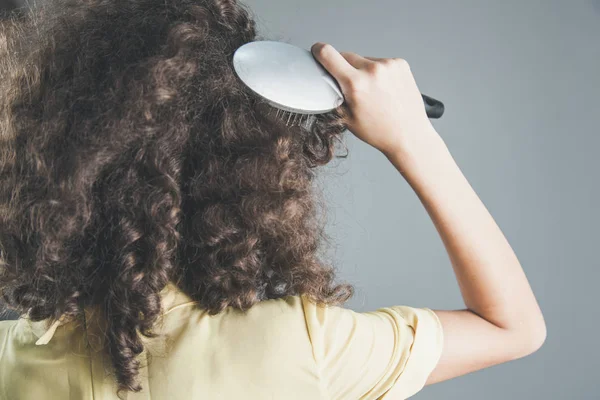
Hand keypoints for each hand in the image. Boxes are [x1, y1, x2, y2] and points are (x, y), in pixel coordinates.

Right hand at [311, 42, 441, 158]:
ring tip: (373, 92)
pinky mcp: (400, 64)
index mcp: (355, 84)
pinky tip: (384, 89)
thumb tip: (326, 80)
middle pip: (346, 56)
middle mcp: (372, 70)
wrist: (409, 135)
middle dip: (344, 68)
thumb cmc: (378, 131)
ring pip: (364, 60)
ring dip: (363, 70)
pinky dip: (378, 72)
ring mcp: (388, 65)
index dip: (319, 51)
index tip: (317, 50)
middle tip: (351, 87)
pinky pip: (380, 62)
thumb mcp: (346, 118)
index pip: (328, 54)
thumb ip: (334, 95)